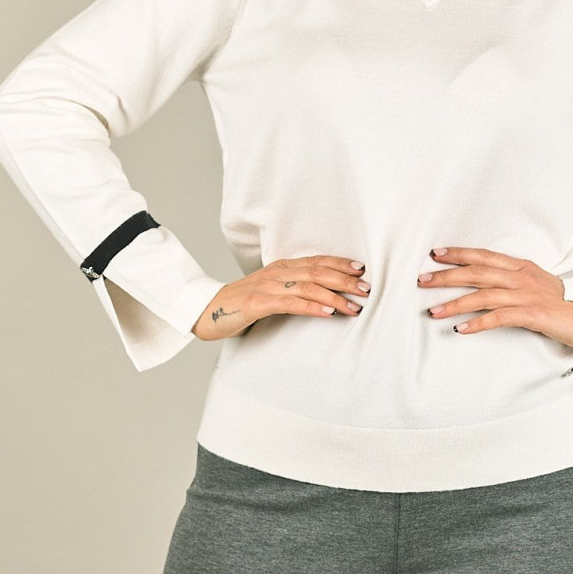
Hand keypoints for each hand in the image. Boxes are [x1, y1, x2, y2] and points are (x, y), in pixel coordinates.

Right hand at [192, 254, 369, 340]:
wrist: (206, 311)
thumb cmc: (242, 303)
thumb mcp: (271, 291)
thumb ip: (294, 289)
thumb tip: (326, 296)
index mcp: (281, 267)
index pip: (317, 261)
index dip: (340, 264)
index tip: (361, 269)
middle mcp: (276, 273)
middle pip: (317, 271)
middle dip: (344, 279)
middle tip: (366, 288)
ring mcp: (266, 286)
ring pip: (307, 286)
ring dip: (334, 296)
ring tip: (353, 305)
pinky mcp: (257, 302)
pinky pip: (290, 302)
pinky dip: (311, 306)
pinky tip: (327, 312)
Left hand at [418, 246, 572, 350]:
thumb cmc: (567, 305)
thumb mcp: (538, 286)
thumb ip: (514, 282)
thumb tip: (487, 286)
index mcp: (522, 267)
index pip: (484, 255)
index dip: (459, 253)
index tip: (435, 253)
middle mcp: (522, 277)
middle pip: (477, 272)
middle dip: (447, 276)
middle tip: (422, 280)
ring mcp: (528, 295)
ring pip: (483, 295)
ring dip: (455, 303)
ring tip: (433, 311)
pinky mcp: (534, 315)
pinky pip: (499, 317)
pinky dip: (478, 323)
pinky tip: (461, 329)